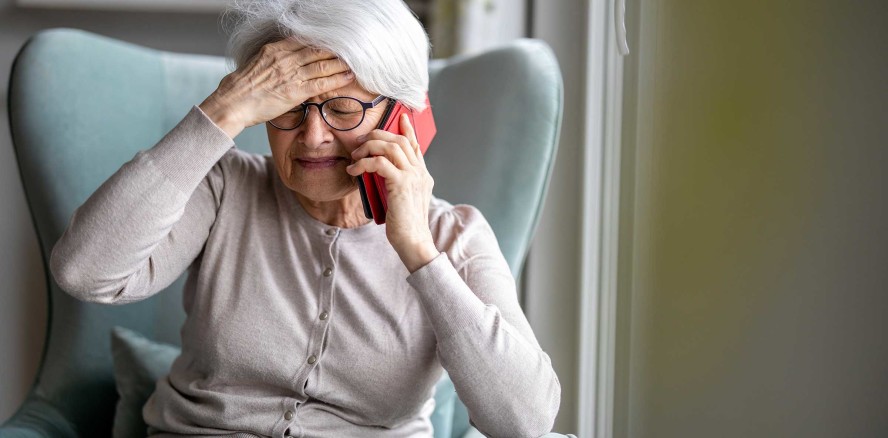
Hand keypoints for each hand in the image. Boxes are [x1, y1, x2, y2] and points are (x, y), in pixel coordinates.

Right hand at [198, 39, 354, 137]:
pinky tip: (348, 77)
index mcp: (274, 50)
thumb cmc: (239, 89)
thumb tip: (278, 63)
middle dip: (335, 51)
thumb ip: (270, 61)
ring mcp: (291, 74)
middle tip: (349, 51)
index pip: (304, 41)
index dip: (321, 42)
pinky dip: (337, 78)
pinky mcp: (296, 91)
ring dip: (340, 64)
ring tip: (353, 63)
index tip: (333, 43)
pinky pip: (322, 82)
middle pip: (317, 50)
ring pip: (323, 64)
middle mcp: (285, 58)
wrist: (233, 103)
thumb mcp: (254, 65)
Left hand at [346, 114, 438, 271]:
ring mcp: (413, 177)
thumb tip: (378, 172)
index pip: (415, 146)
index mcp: (423, 176)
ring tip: (355, 156)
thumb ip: (396, 183)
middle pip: (400, 140)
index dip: (408, 130)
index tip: (400, 117)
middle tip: (360, 142)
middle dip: (378, 136)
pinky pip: (380, 163)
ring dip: (369, 147)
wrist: (413, 242)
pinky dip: (364, 163)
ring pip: (390, 147)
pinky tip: (354, 171)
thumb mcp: (402, 199)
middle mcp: (420, 173)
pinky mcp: (401, 184)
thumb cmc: (404, 225)